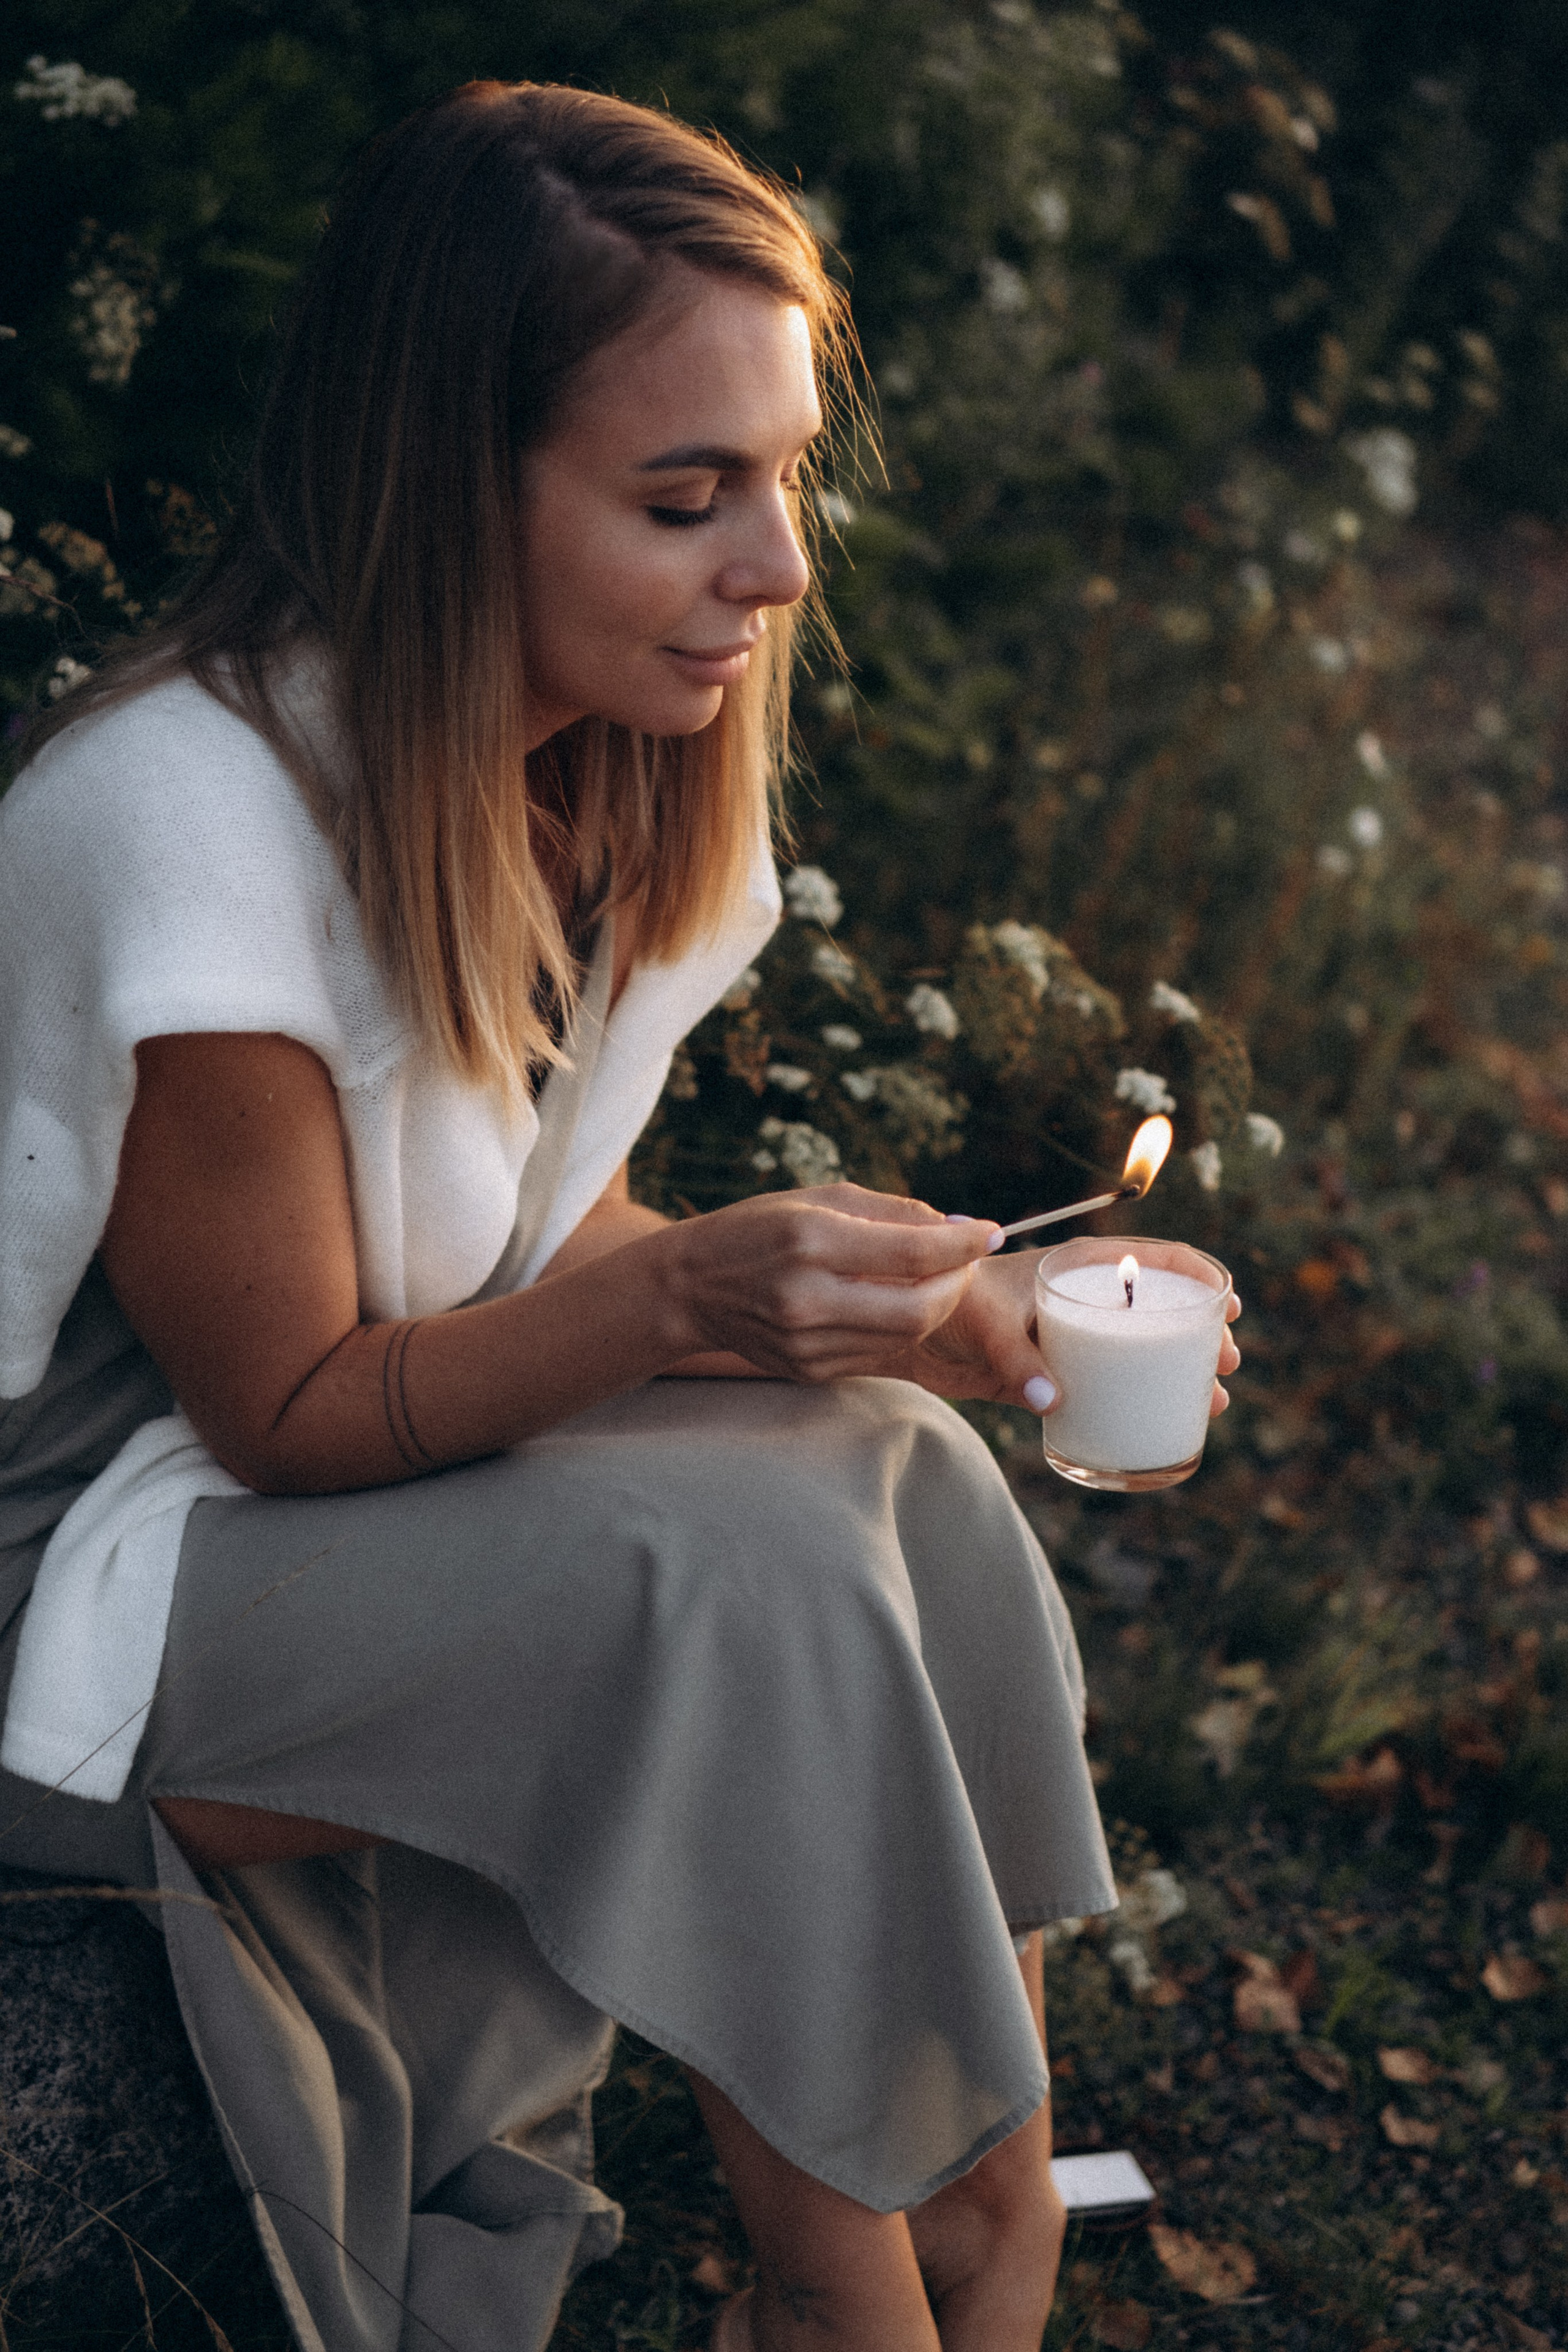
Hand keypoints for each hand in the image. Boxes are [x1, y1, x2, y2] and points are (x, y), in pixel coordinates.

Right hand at [661, 1184, 1001, 1382]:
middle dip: (957, 1285)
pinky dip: (899, 1327)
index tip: (990, 1232)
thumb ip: (892, 1212)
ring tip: (934, 1279)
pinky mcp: (808, 1369)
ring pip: (904, 1336)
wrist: (690, 1287)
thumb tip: (960, 1229)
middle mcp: (808, 1298)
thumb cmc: (758, 1229)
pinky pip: (877, 1352)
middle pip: (919, 1308)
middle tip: (964, 1263)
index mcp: (811, 1242)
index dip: (963, 1244)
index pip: (914, 1250)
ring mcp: (807, 1343)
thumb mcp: (819, 1199)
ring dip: (934, 1307)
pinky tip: (894, 1303)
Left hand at [887, 1244, 1242, 1416]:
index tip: (1226, 1303)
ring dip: (1178, 1372)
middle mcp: (1079, 1301)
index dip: (1194, 1277)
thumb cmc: (945, 1305)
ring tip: (1214, 1400)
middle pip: (1156, 1311)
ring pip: (1137, 1353)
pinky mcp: (1050, 1375)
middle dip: (1198, 1334)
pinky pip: (1105, 1387)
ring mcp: (1068, 1340)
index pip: (1149, 1259)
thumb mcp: (984, 1323)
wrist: (901, 1332)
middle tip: (1227, 1362)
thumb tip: (1055, 1403)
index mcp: (1073, 1268)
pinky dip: (1135, 1401)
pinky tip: (1160, 1421)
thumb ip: (1018, 1360)